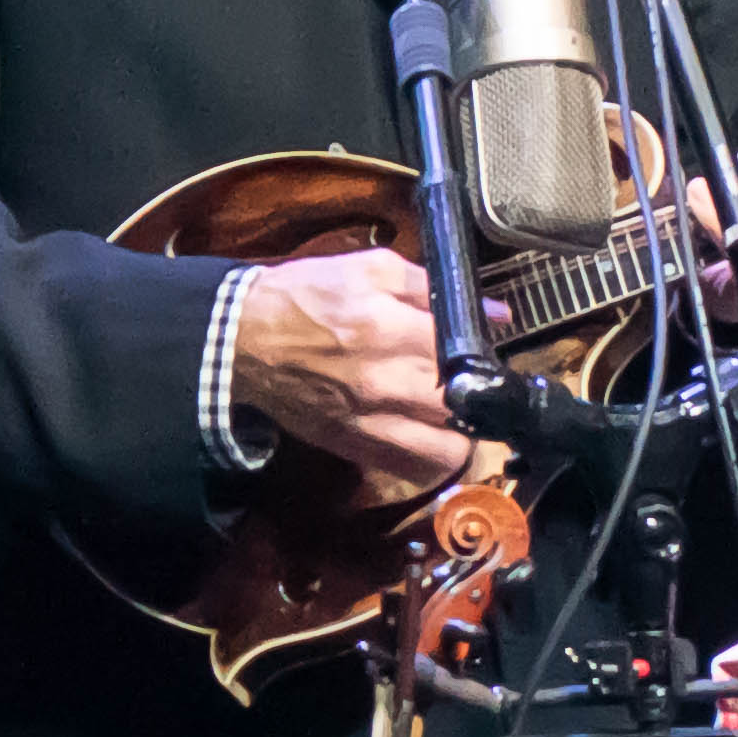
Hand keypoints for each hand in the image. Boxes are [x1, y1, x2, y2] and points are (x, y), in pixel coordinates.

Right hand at [234, 247, 470, 492]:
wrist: (244, 338)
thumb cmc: (305, 297)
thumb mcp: (370, 269)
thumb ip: (432, 287)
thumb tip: (493, 311)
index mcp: (388, 328)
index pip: (465, 351)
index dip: (484, 352)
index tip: (484, 349)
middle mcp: (384, 382)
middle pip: (464, 406)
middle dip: (477, 394)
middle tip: (473, 382)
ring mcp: (369, 421)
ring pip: (447, 448)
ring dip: (461, 433)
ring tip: (454, 413)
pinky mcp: (354, 445)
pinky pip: (413, 467)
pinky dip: (430, 456)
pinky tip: (427, 433)